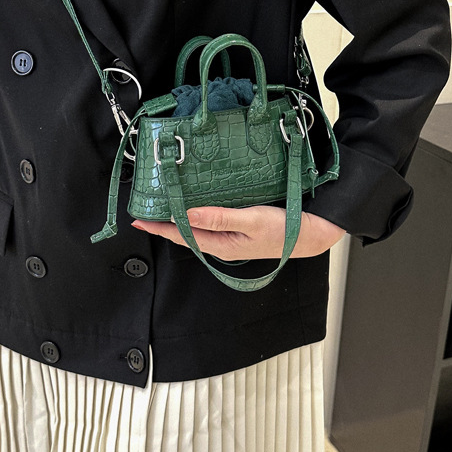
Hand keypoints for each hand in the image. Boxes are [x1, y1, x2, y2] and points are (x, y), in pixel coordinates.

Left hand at [131, 206, 346, 259]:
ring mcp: (231, 239)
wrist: (312, 234)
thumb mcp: (250, 220)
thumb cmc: (284, 229)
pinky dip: (197, 215)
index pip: (182, 236)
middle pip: (186, 234)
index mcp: (221, 245)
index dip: (159, 228)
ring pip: (197, 229)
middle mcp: (222, 244)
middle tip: (145, 212)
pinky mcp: (239, 230)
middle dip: (164, 224)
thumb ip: (218, 218)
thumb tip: (185, 214)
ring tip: (164, 207)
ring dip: (180, 219)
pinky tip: (196, 206)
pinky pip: (211, 224)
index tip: (139, 221)